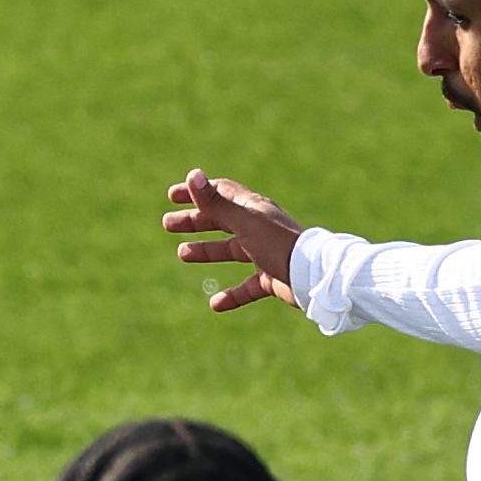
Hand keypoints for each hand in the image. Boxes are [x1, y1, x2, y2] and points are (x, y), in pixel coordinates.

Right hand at [161, 169, 305, 311]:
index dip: (197, 192)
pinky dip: (232, 294)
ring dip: (207, 251)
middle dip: (195, 221)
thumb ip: (216, 202)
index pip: (221, 193)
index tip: (172, 196)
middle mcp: (259, 228)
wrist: (313, 276)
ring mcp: (266, 253)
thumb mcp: (243, 222)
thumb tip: (193, 175)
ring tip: (183, 254)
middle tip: (168, 224)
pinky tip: (215, 304)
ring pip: (231, 250)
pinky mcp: (272, 278)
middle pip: (222, 220)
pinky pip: (248, 286)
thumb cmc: (278, 244)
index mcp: (253, 210)